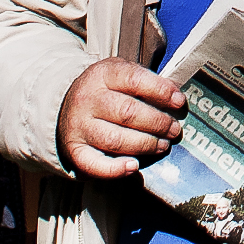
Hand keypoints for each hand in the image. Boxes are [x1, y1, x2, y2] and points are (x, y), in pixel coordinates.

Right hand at [56, 57, 184, 180]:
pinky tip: (134, 166)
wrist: (64, 106)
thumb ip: (146, 83)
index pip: (134, 79)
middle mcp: (87, 99)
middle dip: (157, 123)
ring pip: (115, 139)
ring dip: (145, 145)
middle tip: (174, 130)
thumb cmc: (104, 91)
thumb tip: (176, 99)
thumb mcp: (121, 74)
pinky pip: (94, 164)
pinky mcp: (74, 150)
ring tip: (162, 145)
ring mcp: (78, 126)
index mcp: (102, 74)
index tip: (179, 102)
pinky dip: (115, 169)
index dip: (160, 91)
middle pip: (127, 112)